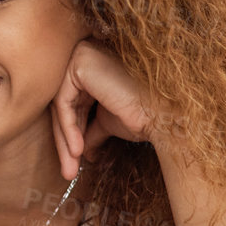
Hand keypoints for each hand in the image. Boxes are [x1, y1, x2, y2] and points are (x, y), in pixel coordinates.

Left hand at [50, 40, 166, 180]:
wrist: (164, 114)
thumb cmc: (143, 115)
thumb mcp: (107, 122)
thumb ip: (89, 129)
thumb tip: (79, 150)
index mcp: (93, 64)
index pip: (71, 102)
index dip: (70, 134)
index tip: (72, 163)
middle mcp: (85, 53)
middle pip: (64, 104)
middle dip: (66, 141)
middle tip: (68, 172)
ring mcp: (82, 54)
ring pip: (61, 105)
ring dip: (65, 141)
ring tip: (71, 168)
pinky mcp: (81, 62)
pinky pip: (63, 101)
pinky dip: (68, 128)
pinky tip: (77, 150)